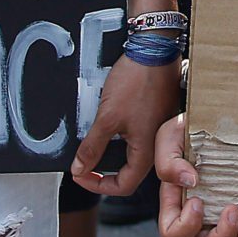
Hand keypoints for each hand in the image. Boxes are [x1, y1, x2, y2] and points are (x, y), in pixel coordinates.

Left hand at [66, 55, 180, 198]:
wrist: (155, 50)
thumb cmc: (137, 81)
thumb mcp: (107, 118)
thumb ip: (92, 147)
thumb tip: (80, 169)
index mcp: (148, 151)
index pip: (123, 186)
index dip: (98, 185)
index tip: (81, 174)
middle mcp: (156, 145)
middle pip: (128, 173)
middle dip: (102, 171)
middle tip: (83, 164)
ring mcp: (157, 131)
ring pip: (131, 155)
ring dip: (110, 155)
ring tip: (92, 146)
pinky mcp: (155, 117)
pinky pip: (136, 138)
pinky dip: (119, 140)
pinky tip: (108, 128)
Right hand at [153, 114, 237, 236]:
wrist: (213, 121)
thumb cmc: (186, 132)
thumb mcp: (170, 138)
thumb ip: (169, 161)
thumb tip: (189, 181)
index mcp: (176, 205)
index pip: (172, 235)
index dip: (184, 228)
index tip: (198, 202)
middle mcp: (198, 219)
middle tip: (233, 210)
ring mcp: (221, 219)